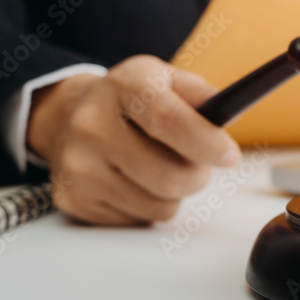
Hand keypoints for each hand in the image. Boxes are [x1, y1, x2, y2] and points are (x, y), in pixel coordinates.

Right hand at [26, 55, 240, 224]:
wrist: (69, 115)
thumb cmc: (131, 100)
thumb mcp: (165, 79)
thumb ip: (200, 94)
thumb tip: (230, 111)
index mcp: (122, 86)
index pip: (167, 120)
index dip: (205, 142)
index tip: (230, 156)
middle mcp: (91, 125)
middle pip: (169, 177)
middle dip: (197, 176)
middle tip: (197, 163)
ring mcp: (78, 166)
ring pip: (159, 206)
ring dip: (174, 194)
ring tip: (160, 167)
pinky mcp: (73, 200)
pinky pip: (137, 220)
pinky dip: (147, 206)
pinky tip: (133, 180)